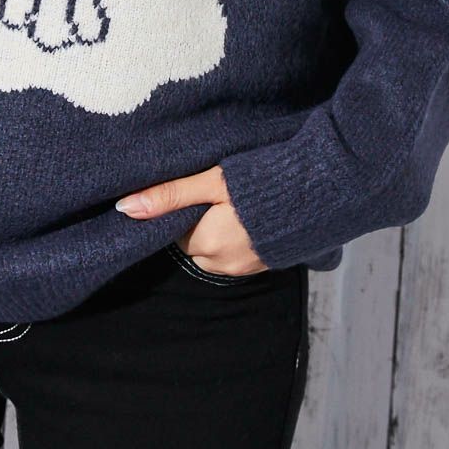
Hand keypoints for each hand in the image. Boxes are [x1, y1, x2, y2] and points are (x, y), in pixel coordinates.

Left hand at [115, 164, 268, 276]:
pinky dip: (235, 237)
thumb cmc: (265, 181)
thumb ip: (170, 195)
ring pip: (212, 250)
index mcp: (208, 243)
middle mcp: (224, 263)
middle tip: (216, 191)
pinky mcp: (264, 265)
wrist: (323, 189)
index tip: (196, 188)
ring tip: (235, 201)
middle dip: (198, 220)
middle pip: (192, 242)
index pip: (174, 230)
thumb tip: (125, 209)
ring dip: (216, 229)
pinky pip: (235, 254)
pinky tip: (249, 214)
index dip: (182, 207)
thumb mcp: (212, 180)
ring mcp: (246, 268)